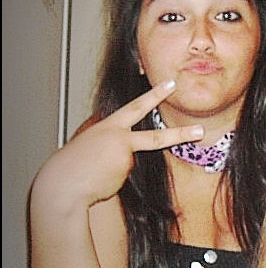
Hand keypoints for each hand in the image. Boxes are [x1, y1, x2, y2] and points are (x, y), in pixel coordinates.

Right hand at [36, 80, 203, 206]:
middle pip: (154, 136)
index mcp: (108, 126)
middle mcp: (118, 135)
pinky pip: (125, 175)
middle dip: (180, 134)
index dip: (153, 95)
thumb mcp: (93, 148)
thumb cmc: (74, 166)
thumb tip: (127, 152)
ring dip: (114, 169)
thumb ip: (114, 145)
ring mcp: (124, 153)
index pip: (134, 108)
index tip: (170, 84)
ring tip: (97, 172)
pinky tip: (99, 179)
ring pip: (131, 163)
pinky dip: (114, 179)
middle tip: (199, 131)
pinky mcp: (125, 169)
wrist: (63, 183)